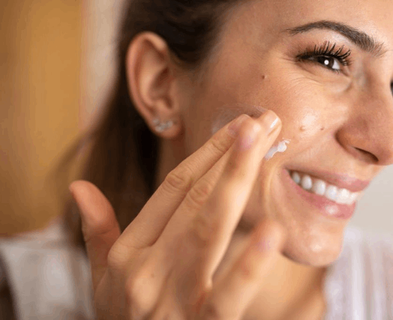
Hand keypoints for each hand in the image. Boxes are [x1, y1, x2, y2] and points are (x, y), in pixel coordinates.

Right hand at [69, 110, 285, 319]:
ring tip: (262, 142)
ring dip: (235, 182)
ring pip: (206, 230)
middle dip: (230, 155)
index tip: (237, 127)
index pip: (172, 191)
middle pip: (194, 199)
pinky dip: (249, 265)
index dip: (207, 154)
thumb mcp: (104, 281)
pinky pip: (227, 296)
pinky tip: (272, 232)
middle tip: (260, 119)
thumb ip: (97, 232)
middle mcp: (146, 269)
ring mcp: (171, 298)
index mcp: (129, 252)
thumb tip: (80, 186)